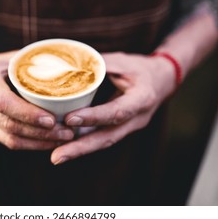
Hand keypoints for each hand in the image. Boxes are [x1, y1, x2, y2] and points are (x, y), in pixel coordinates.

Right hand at [0, 51, 73, 149]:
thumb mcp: (12, 57)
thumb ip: (33, 63)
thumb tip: (66, 66)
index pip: (3, 102)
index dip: (27, 113)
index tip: (51, 119)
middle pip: (8, 125)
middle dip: (39, 132)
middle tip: (66, 132)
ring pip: (9, 139)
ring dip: (38, 143)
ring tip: (63, 139)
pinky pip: (9, 143)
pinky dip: (32, 145)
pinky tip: (51, 142)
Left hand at [50, 51, 175, 164]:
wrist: (161, 80)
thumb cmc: (140, 68)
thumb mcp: (123, 61)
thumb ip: (99, 65)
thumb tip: (68, 68)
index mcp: (141, 99)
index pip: (117, 111)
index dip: (94, 117)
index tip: (70, 119)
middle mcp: (137, 119)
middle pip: (108, 138)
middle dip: (81, 148)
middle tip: (56, 157)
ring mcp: (129, 128)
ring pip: (102, 142)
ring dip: (78, 150)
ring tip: (56, 157)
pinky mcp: (119, 130)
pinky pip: (100, 138)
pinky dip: (81, 143)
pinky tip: (62, 147)